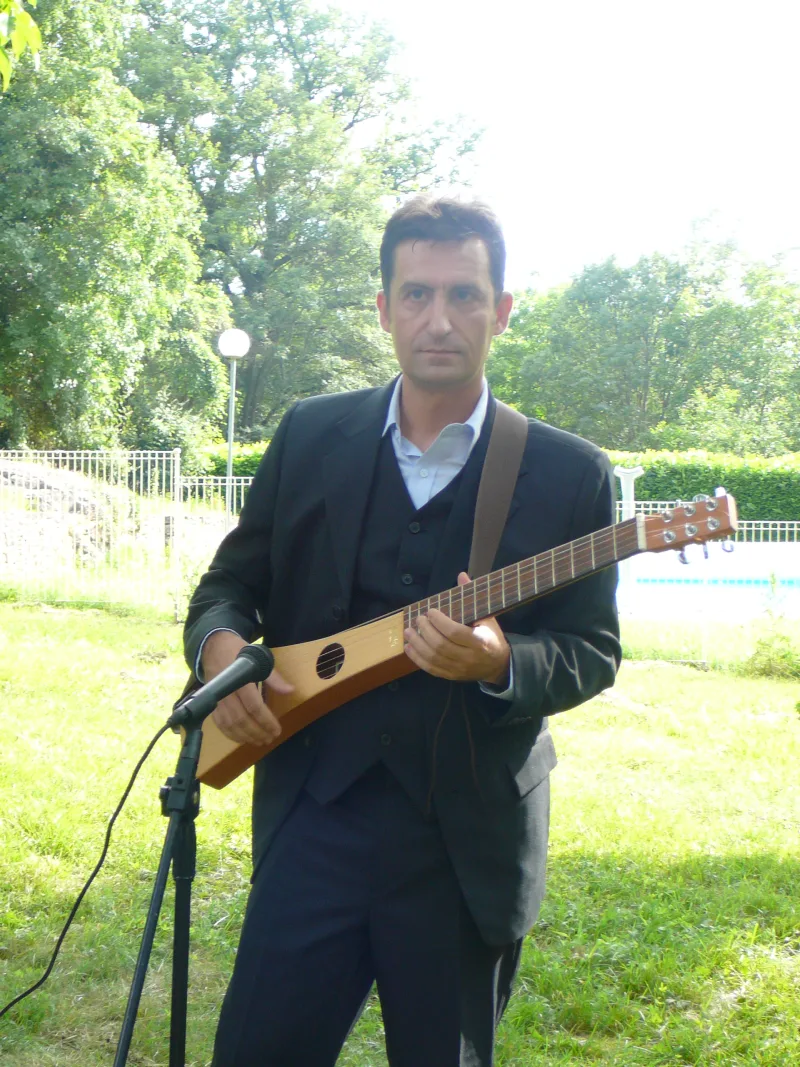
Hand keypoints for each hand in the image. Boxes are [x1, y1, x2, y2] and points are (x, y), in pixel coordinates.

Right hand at [201, 631, 293, 745]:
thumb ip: (273, 677)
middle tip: (270, 738)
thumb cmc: (238, 652)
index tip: (277, 730)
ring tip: (259, 741)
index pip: (253, 706)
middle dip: (257, 732)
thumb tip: (290, 690)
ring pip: (230, 724)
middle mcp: (226, 691)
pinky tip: (242, 739)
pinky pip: (219, 723)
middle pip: (241, 719)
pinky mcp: (211, 703)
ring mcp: (216, 699)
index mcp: (239, 679)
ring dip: (245, 736)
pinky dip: (230, 734)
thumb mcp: (258, 658)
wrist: (213, 646)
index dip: (266, 721)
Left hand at [403, 572, 510, 685]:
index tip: (431, 612)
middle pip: (441, 645)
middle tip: (418, 619)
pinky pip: (431, 669)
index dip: (439, 622)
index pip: (455, 632)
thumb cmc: (491, 637)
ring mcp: (459, 669)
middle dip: (425, 631)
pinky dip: (417, 658)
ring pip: (433, 658)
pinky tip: (409, 647)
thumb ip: (472, 597)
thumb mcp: (487, 617)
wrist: (497, 665)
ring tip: (409, 631)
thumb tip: (461, 575)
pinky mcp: (451, 676)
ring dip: (417, 644)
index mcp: (480, 641)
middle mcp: (469, 657)